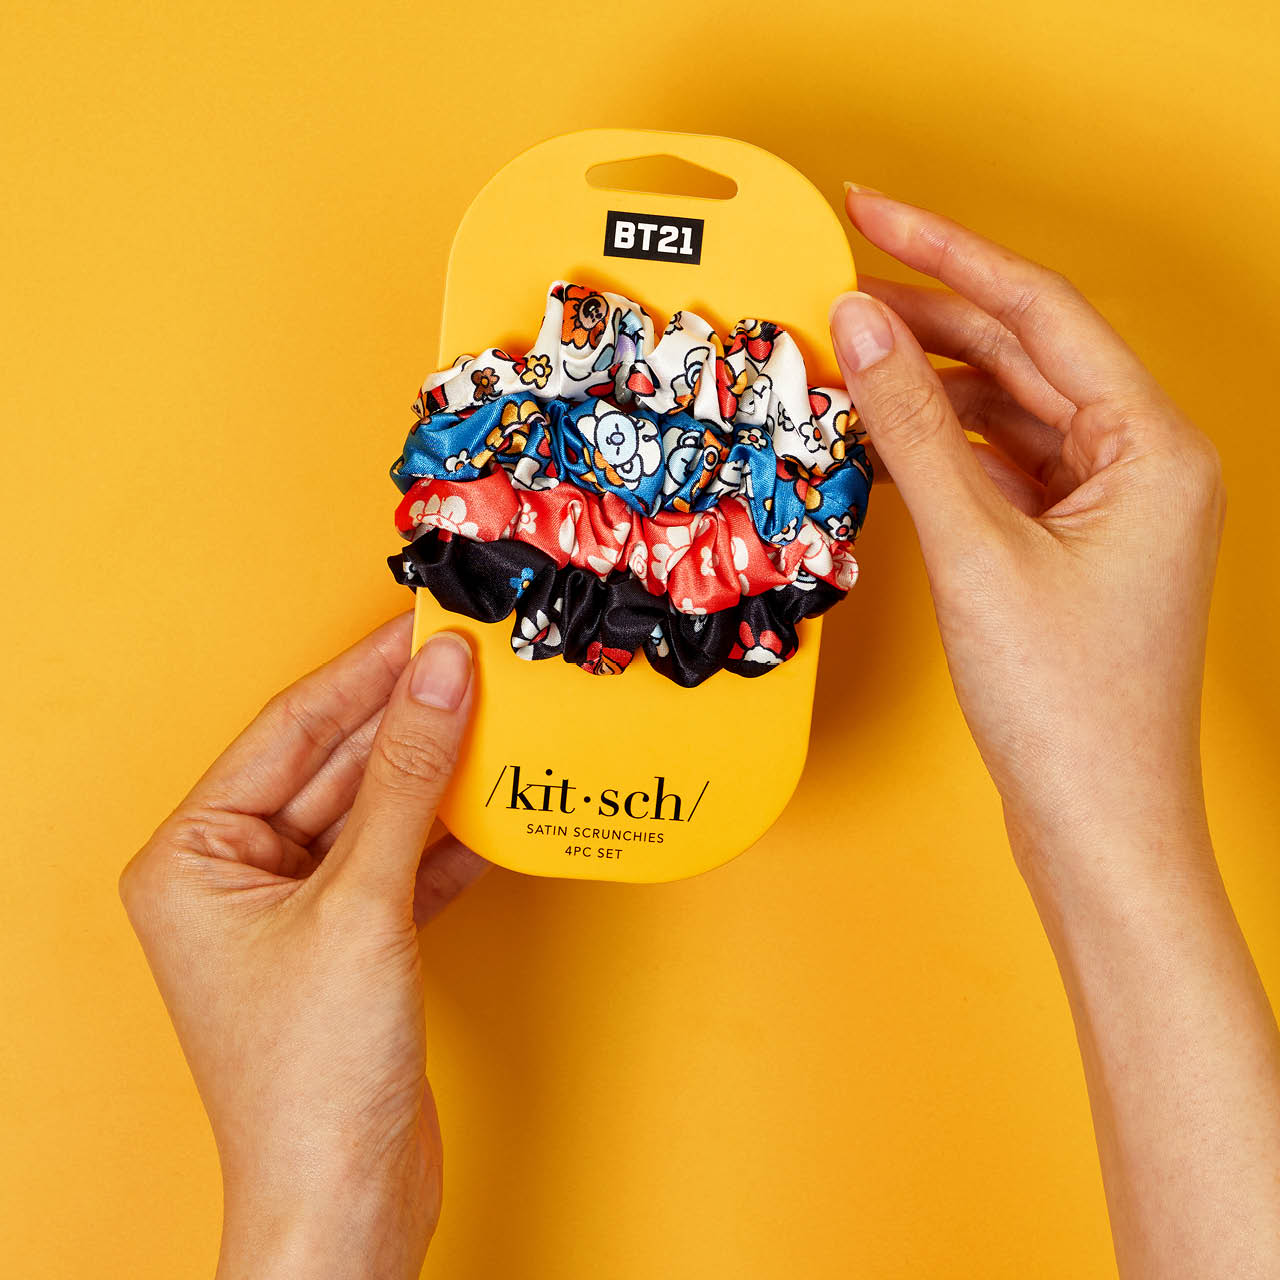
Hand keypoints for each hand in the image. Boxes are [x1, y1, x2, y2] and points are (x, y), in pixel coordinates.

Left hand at [120, 616, 483, 1279]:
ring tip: (498, 718)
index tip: (427, 628)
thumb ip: (406, 777)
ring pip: (376, 809)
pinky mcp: (350, 940)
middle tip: (477, 662)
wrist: (347, 1203)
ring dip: (437, 771)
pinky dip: (449, 835)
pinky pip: (402, 859)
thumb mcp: (361, 903)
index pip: (291, 729)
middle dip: (409, 718)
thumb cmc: (312, 1079)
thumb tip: (441, 676)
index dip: (364, 673)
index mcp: (194, 855)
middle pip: (336, 764)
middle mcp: (235, 874)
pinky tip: (495, 804)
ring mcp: (295, 909)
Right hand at [830, 186, 1223, 871]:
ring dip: (928, 386)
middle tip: (836, 283)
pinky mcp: (1068, 548)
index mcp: (1152, 445)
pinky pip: (998, 468)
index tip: (869, 210)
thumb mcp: (977, 550)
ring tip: (846, 361)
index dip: (946, 252)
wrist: (1095, 826)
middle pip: (1022, 354)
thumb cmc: (1067, 706)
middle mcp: (1139, 464)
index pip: (1038, 310)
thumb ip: (914, 431)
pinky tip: (883, 441)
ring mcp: (1104, 508)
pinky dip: (940, 450)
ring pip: (1006, 412)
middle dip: (930, 316)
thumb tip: (859, 327)